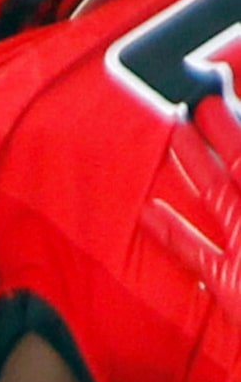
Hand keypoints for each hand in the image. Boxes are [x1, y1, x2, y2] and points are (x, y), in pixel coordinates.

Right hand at [145, 94, 240, 314]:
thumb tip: (239, 164)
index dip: (236, 125)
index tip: (216, 96)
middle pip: (235, 167)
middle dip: (212, 134)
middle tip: (186, 103)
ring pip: (213, 199)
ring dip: (189, 169)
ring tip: (165, 139)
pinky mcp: (230, 285)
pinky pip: (197, 252)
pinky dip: (173, 234)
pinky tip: (149, 214)